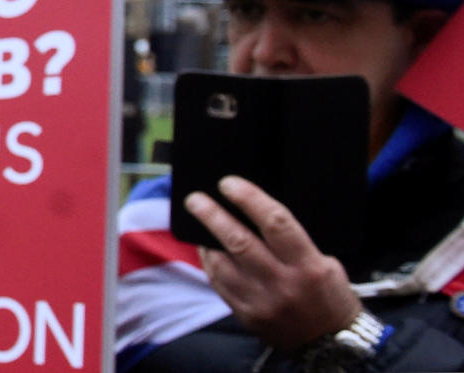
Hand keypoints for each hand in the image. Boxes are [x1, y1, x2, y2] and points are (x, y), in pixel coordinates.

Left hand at [186, 175, 361, 349]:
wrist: (331, 343)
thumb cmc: (329, 295)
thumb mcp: (325, 263)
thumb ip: (293, 241)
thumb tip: (256, 211)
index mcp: (309, 266)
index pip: (275, 223)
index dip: (249, 198)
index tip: (228, 183)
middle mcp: (284, 284)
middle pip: (240, 242)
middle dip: (213, 216)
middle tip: (195, 198)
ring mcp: (262, 302)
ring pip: (222, 263)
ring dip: (205, 238)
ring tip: (197, 219)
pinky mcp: (247, 315)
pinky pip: (219, 283)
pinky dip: (209, 261)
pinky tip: (205, 247)